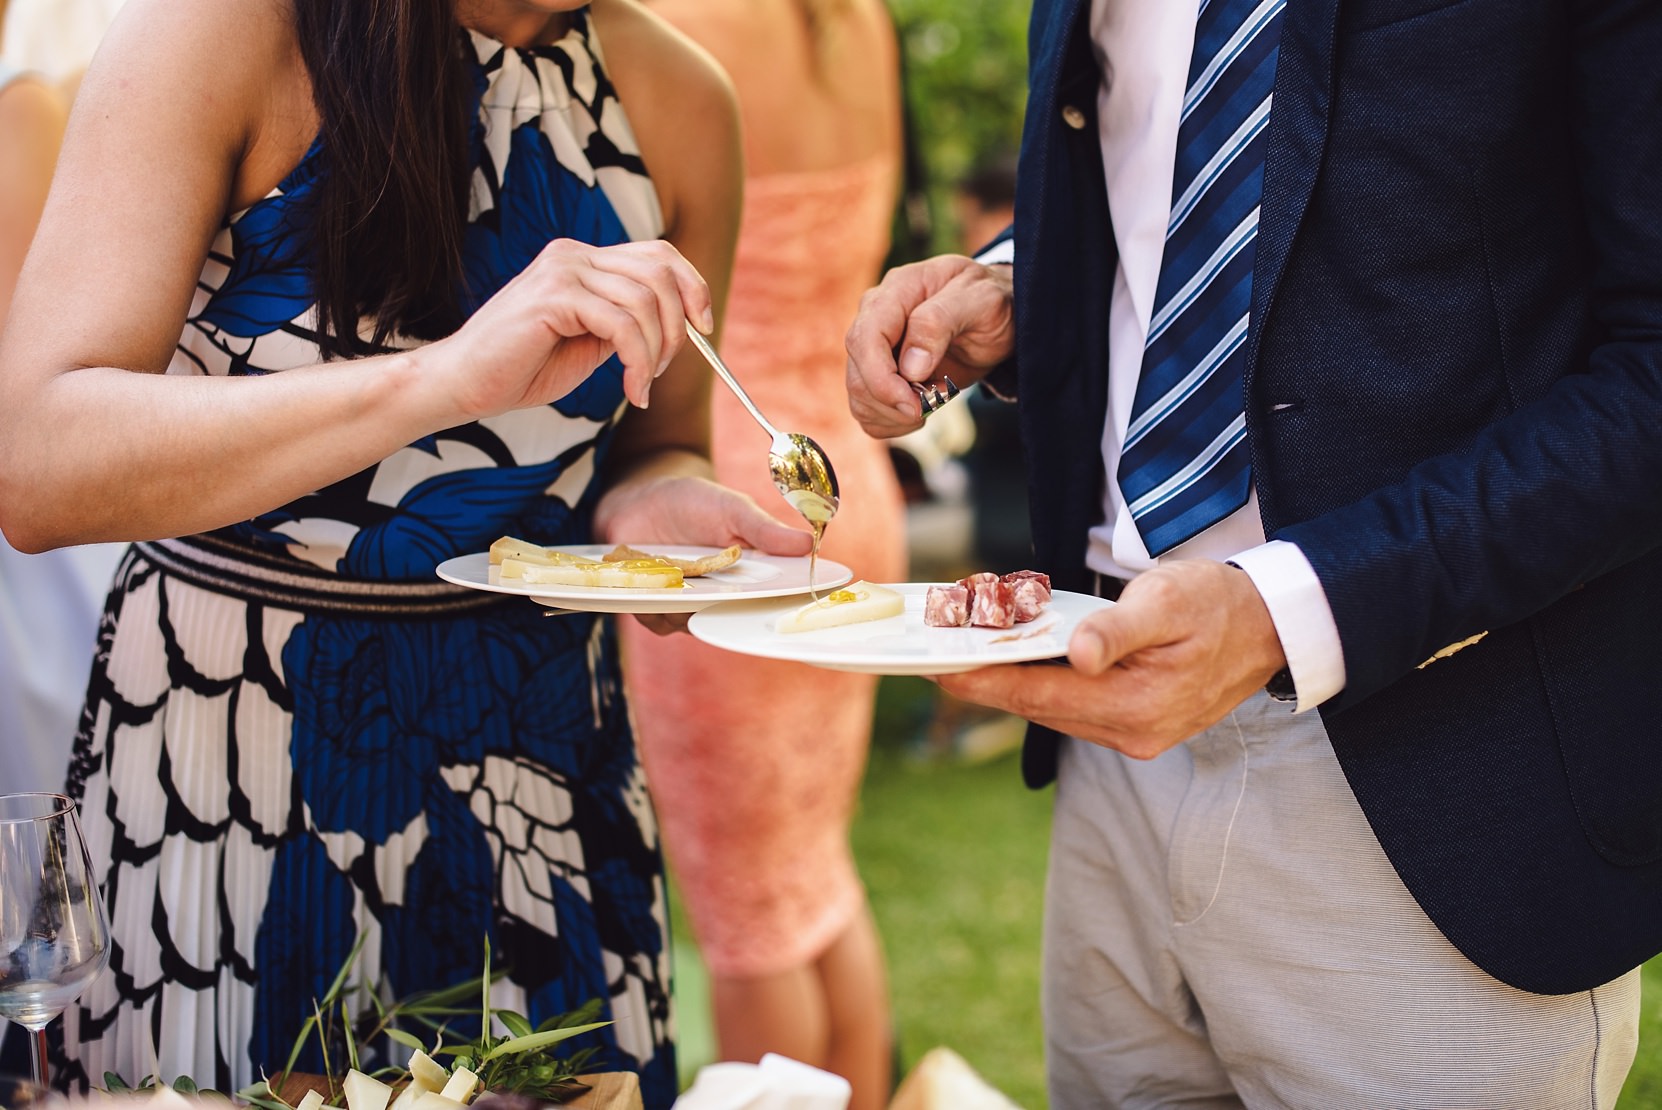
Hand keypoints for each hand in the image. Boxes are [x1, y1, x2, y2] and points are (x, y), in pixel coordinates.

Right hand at [424, 238, 714, 420]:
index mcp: (581, 259)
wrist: (462, 383)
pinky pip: (623, 325)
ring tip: (639, 386)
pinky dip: (638, 362)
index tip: (703, 328)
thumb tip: (678, 328)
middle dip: (677, 326)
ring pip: (646, 301)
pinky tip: (630, 391)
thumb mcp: (588, 343)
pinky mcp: (555, 295)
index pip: (658, 253)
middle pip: (660, 271)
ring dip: (656, 352)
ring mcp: (562, 269)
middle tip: (660, 371)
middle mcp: (573, 253)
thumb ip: (625, 326)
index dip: (691, 286)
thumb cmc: (519, 369)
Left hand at [594, 473, 813, 634]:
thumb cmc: (693, 503)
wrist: (641, 500)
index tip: (784, 605)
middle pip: (733, 621)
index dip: (780, 608)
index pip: (772, 601)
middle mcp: (722, 597)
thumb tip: (809, 544)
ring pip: (693, 624)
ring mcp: (689, 606)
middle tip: (719, 590)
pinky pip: (660, 622)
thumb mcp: (732, 509)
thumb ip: (764, 530)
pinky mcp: (656, 609)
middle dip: (728, 612)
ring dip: (685, 604)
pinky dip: (656, 605)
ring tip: (679, 571)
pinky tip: (655, 577)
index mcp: (750, 576)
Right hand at [844, 255, 1015, 438]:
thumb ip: (940, 323)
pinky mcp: (879, 374)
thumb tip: (909, 367)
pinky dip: (894, 423)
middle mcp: (876, 319)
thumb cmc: (990, 302)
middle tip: (939, 400)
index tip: (915, 404)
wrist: (999, 316)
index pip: (866, 340)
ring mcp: (874, 348)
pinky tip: (922, 410)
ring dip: (896, 415)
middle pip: (858, 375)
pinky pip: (868, 411)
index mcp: (896, 291)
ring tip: (936, 400)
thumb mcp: (980, 301)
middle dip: (894, 403)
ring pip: (860, 397)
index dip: (882, 379)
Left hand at [936, 560, 1289, 758]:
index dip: (985, 680)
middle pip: (1038, 707)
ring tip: (965, 657)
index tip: (938, 668)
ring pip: (1052, 711)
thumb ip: (1118, 629)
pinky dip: (1041, 687)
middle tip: (937, 654)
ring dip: (1010, 685)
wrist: (1270, 628)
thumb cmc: (1218, 604)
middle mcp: (1131, 733)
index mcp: (1137, 705)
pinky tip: (1017, 665)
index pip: (1040, 693)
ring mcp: (1134, 737)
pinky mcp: (1136, 728)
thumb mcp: (1168, 601)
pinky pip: (1072, 711)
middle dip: (987, 681)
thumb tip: (1077, 653)